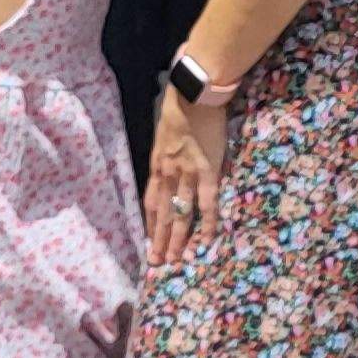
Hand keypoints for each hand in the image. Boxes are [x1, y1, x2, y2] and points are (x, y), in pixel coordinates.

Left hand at [144, 89, 228, 263]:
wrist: (195, 95)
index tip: (150, 241)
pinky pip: (206, 204)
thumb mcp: (165, 135)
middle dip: (160, 239)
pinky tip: (204, 240)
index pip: (151, 201)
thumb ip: (169, 155)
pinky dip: (205, 224)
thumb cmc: (182, 109)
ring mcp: (186, 175)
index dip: (151, 223)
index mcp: (157, 165)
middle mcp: (167, 174)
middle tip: (159, 261)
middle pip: (162, 213)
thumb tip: (175, 168)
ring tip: (176, 259)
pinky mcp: (206, 172)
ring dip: (177, 238)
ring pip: (179, 213)